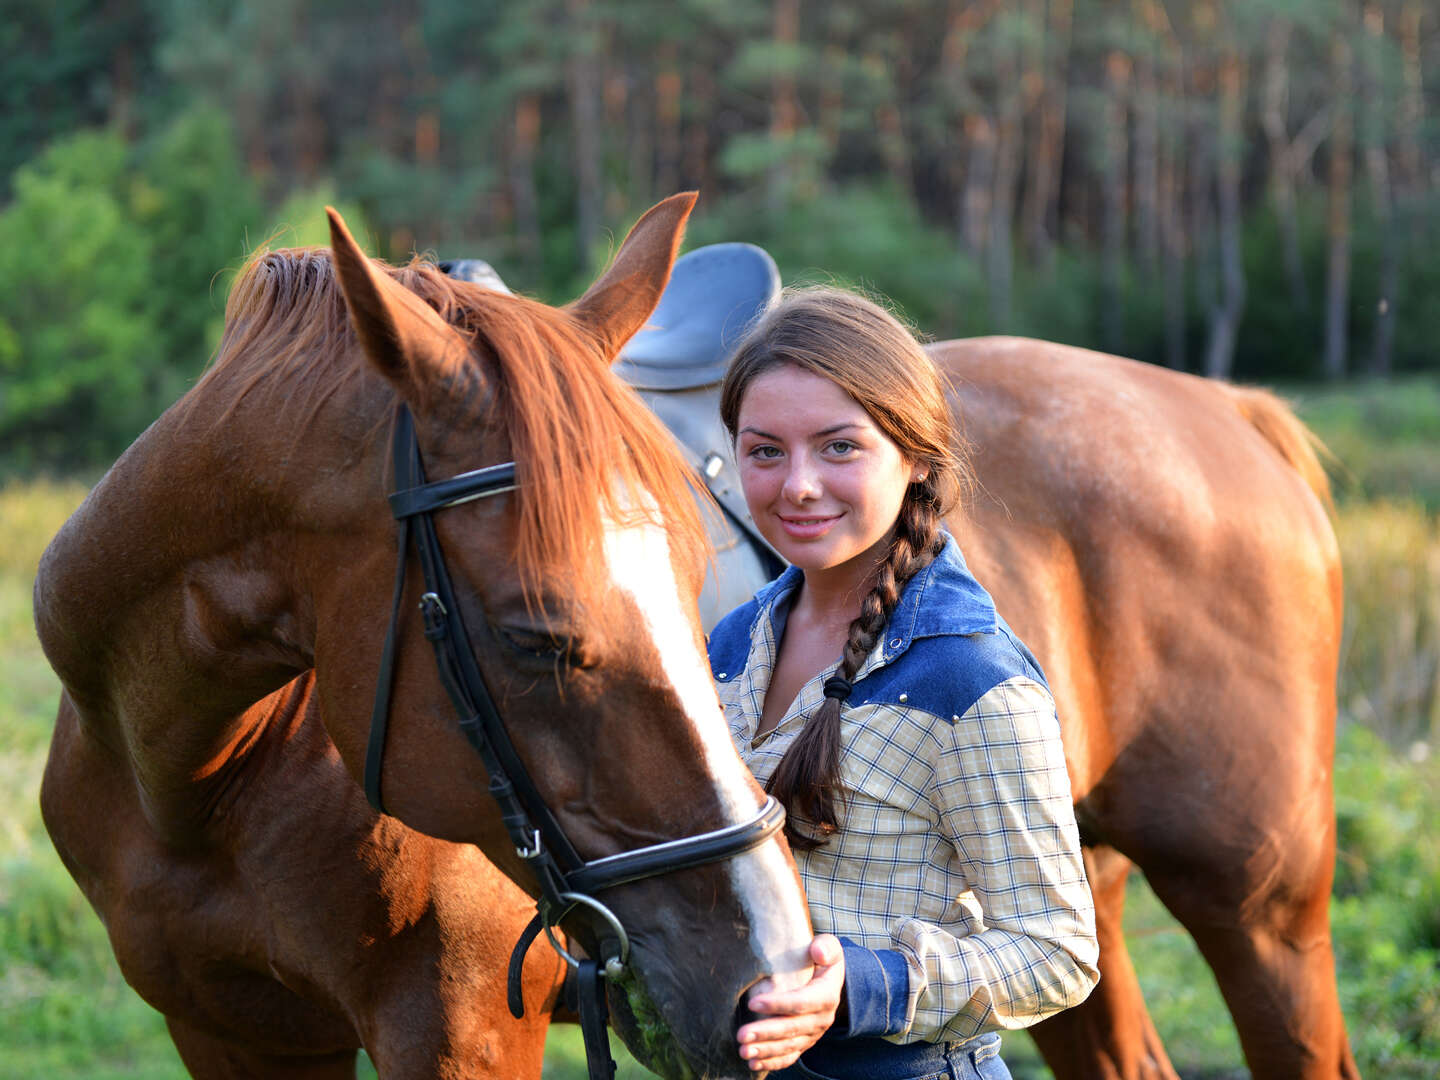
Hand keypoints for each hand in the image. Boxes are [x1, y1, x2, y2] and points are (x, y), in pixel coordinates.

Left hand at [736, 934, 844, 1072]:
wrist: (829, 982)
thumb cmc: (822, 960)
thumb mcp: (829, 948)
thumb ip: (826, 946)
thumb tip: (817, 951)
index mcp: (826, 995)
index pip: (801, 1002)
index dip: (778, 1004)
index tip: (753, 1003)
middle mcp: (821, 1019)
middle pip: (791, 1029)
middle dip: (766, 1033)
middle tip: (742, 1035)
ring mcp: (812, 1034)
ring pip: (788, 1047)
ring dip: (765, 1051)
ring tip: (743, 1050)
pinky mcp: (803, 1043)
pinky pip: (788, 1057)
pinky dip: (771, 1062)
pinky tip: (752, 1063)